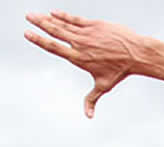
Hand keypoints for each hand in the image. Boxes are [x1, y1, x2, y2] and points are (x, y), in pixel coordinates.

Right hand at [25, 11, 140, 116]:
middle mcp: (80, 44)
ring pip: (63, 24)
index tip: (27, 33)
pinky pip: (75, 19)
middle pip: (55, 32)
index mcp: (78, 59)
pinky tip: (53, 12)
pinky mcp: (95, 25)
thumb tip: (88, 117)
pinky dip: (64, 15)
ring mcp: (87, 33)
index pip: (54, 48)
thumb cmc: (120, 71)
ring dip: (48, 18)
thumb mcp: (103, 86)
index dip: (39, 40)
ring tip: (35, 14)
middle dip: (39, 24)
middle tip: (27, 17)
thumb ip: (92, 99)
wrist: (136, 54)